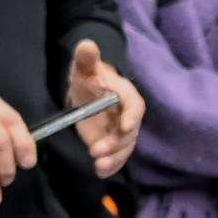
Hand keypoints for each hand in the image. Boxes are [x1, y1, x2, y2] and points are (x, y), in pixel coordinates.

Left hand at [64, 39, 142, 176]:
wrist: (86, 91)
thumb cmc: (88, 77)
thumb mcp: (83, 67)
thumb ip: (86, 58)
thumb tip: (86, 44)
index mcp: (125, 95)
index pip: (134, 105)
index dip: (131, 116)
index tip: (123, 127)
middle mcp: (128, 115)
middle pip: (129, 132)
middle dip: (115, 144)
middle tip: (96, 151)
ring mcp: (121, 132)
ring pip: (124, 148)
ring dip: (113, 159)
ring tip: (97, 165)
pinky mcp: (113, 144)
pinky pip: (117, 157)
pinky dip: (110, 167)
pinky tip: (99, 173)